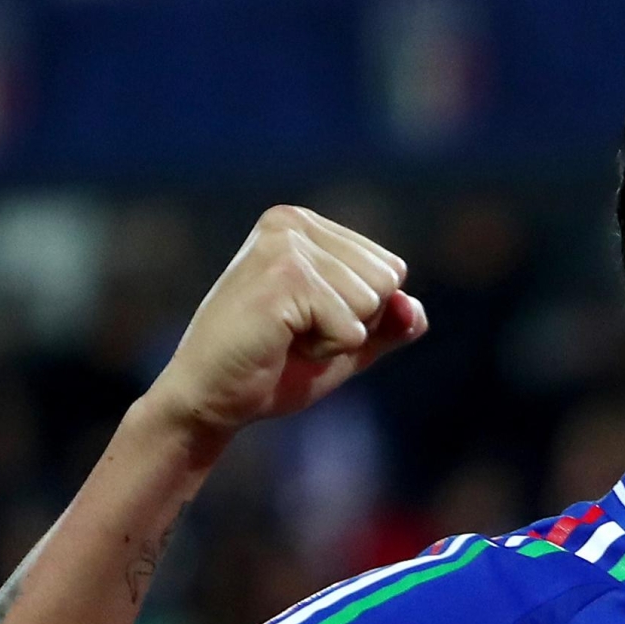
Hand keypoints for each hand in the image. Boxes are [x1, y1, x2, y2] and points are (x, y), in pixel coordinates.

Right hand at [144, 206, 427, 440]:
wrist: (210, 400)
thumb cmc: (273, 368)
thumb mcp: (346, 343)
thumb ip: (390, 324)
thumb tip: (414, 308)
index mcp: (305, 226)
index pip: (390, 268)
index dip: (362, 313)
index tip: (306, 322)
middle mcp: (292, 223)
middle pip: (386, 280)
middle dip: (353, 322)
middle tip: (295, 334)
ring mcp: (285, 245)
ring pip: (372, 302)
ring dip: (336, 337)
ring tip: (285, 338)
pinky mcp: (283, 277)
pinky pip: (351, 327)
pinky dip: (325, 350)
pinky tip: (279, 345)